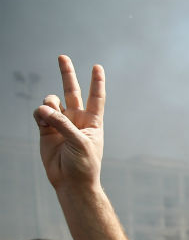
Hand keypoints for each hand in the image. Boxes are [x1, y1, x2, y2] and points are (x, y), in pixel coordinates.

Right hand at [34, 56, 104, 190]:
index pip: (96, 98)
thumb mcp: (79, 143)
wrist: (71, 182)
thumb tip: (43, 108)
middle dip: (67, 74)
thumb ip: (62, 124)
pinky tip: (43, 122)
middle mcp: (76, 119)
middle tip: (62, 57)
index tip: (97, 67)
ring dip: (48, 104)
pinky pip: (39, 113)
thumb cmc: (83, 164)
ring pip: (51, 102)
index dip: (96, 82)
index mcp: (92, 122)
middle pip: (71, 91)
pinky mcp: (46, 130)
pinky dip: (39, 114)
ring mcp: (60, 123)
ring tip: (50, 117)